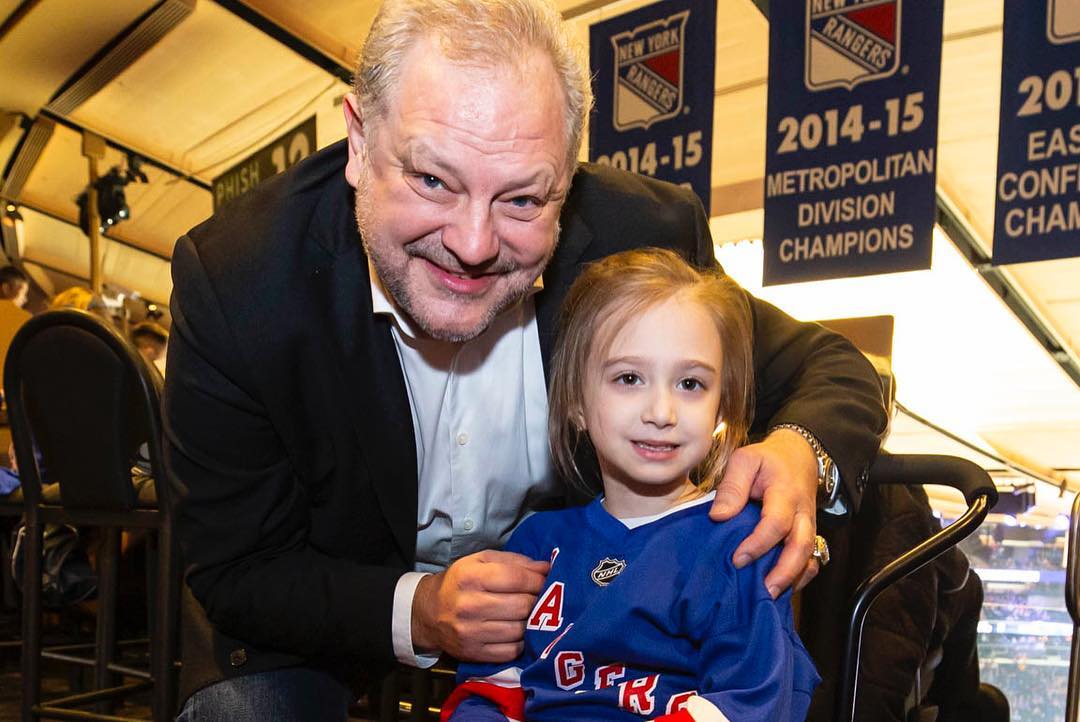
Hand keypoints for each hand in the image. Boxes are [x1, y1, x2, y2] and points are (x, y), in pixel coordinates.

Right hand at [412, 549, 549, 661]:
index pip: (516, 578)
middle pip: (522, 605)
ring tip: (529, 614)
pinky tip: (517, 631)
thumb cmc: (460, 582)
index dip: (537, 579)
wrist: (428, 613)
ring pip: (519, 630)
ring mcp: (471, 632)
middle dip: (538, 601)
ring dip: (531, 622)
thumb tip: (546, 568)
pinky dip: (521, 641)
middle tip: (541, 598)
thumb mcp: (481, 561)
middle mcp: (469, 605)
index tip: (545, 580)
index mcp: (471, 577)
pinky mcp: (474, 653)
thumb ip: (515, 561)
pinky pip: (511, 650)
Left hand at [709, 428, 819, 597]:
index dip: (758, 544)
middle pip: (802, 546)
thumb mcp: (745, 461)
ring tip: (770, 596)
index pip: (776, 523)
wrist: (799, 456)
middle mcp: (802, 513)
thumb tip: (718, 516)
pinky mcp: (808, 535)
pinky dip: (800, 577)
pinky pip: (812, 560)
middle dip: (784, 571)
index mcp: (785, 492)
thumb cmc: (767, 460)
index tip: (737, 559)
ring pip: (810, 557)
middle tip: (763, 591)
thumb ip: (732, 487)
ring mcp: (808, 526)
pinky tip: (781, 589)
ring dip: (792, 578)